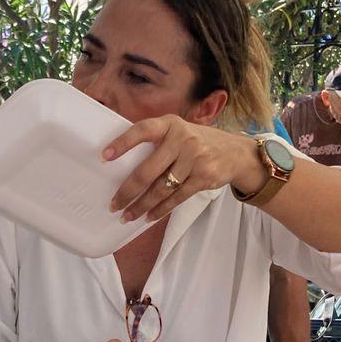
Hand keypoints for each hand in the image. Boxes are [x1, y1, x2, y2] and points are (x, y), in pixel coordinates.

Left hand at [104, 116, 258, 222]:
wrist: (236, 153)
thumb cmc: (197, 142)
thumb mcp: (179, 132)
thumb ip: (157, 141)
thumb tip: (122, 165)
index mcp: (170, 124)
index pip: (142, 130)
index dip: (123, 143)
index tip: (104, 157)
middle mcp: (182, 139)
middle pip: (148, 170)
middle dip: (128, 191)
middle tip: (113, 204)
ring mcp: (194, 159)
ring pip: (161, 189)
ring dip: (141, 205)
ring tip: (127, 215)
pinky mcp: (204, 177)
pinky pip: (176, 198)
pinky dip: (160, 210)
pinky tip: (148, 217)